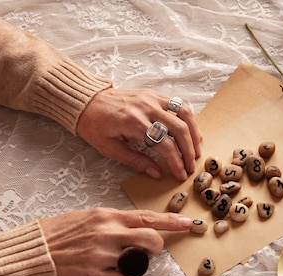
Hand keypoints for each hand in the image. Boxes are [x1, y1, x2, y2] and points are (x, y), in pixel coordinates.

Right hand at [39, 208, 192, 275]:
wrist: (33, 251)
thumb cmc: (59, 233)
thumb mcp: (88, 217)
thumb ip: (114, 222)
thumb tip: (138, 228)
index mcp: (107, 216)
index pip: (147, 217)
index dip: (171, 221)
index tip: (189, 223)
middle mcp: (107, 233)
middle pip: (152, 240)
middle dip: (155, 247)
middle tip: (145, 251)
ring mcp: (102, 255)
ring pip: (141, 262)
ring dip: (138, 264)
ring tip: (122, 262)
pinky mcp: (95, 275)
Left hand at [76, 88, 202, 180]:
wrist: (85, 101)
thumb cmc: (94, 126)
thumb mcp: (110, 149)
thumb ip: (136, 161)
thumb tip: (157, 174)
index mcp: (133, 122)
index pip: (164, 145)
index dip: (176, 162)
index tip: (180, 174)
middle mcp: (146, 107)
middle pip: (179, 129)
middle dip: (189, 150)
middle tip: (191, 166)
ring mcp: (151, 98)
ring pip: (184, 113)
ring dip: (194, 133)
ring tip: (196, 150)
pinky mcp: (153, 94)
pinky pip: (178, 103)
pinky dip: (188, 118)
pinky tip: (190, 132)